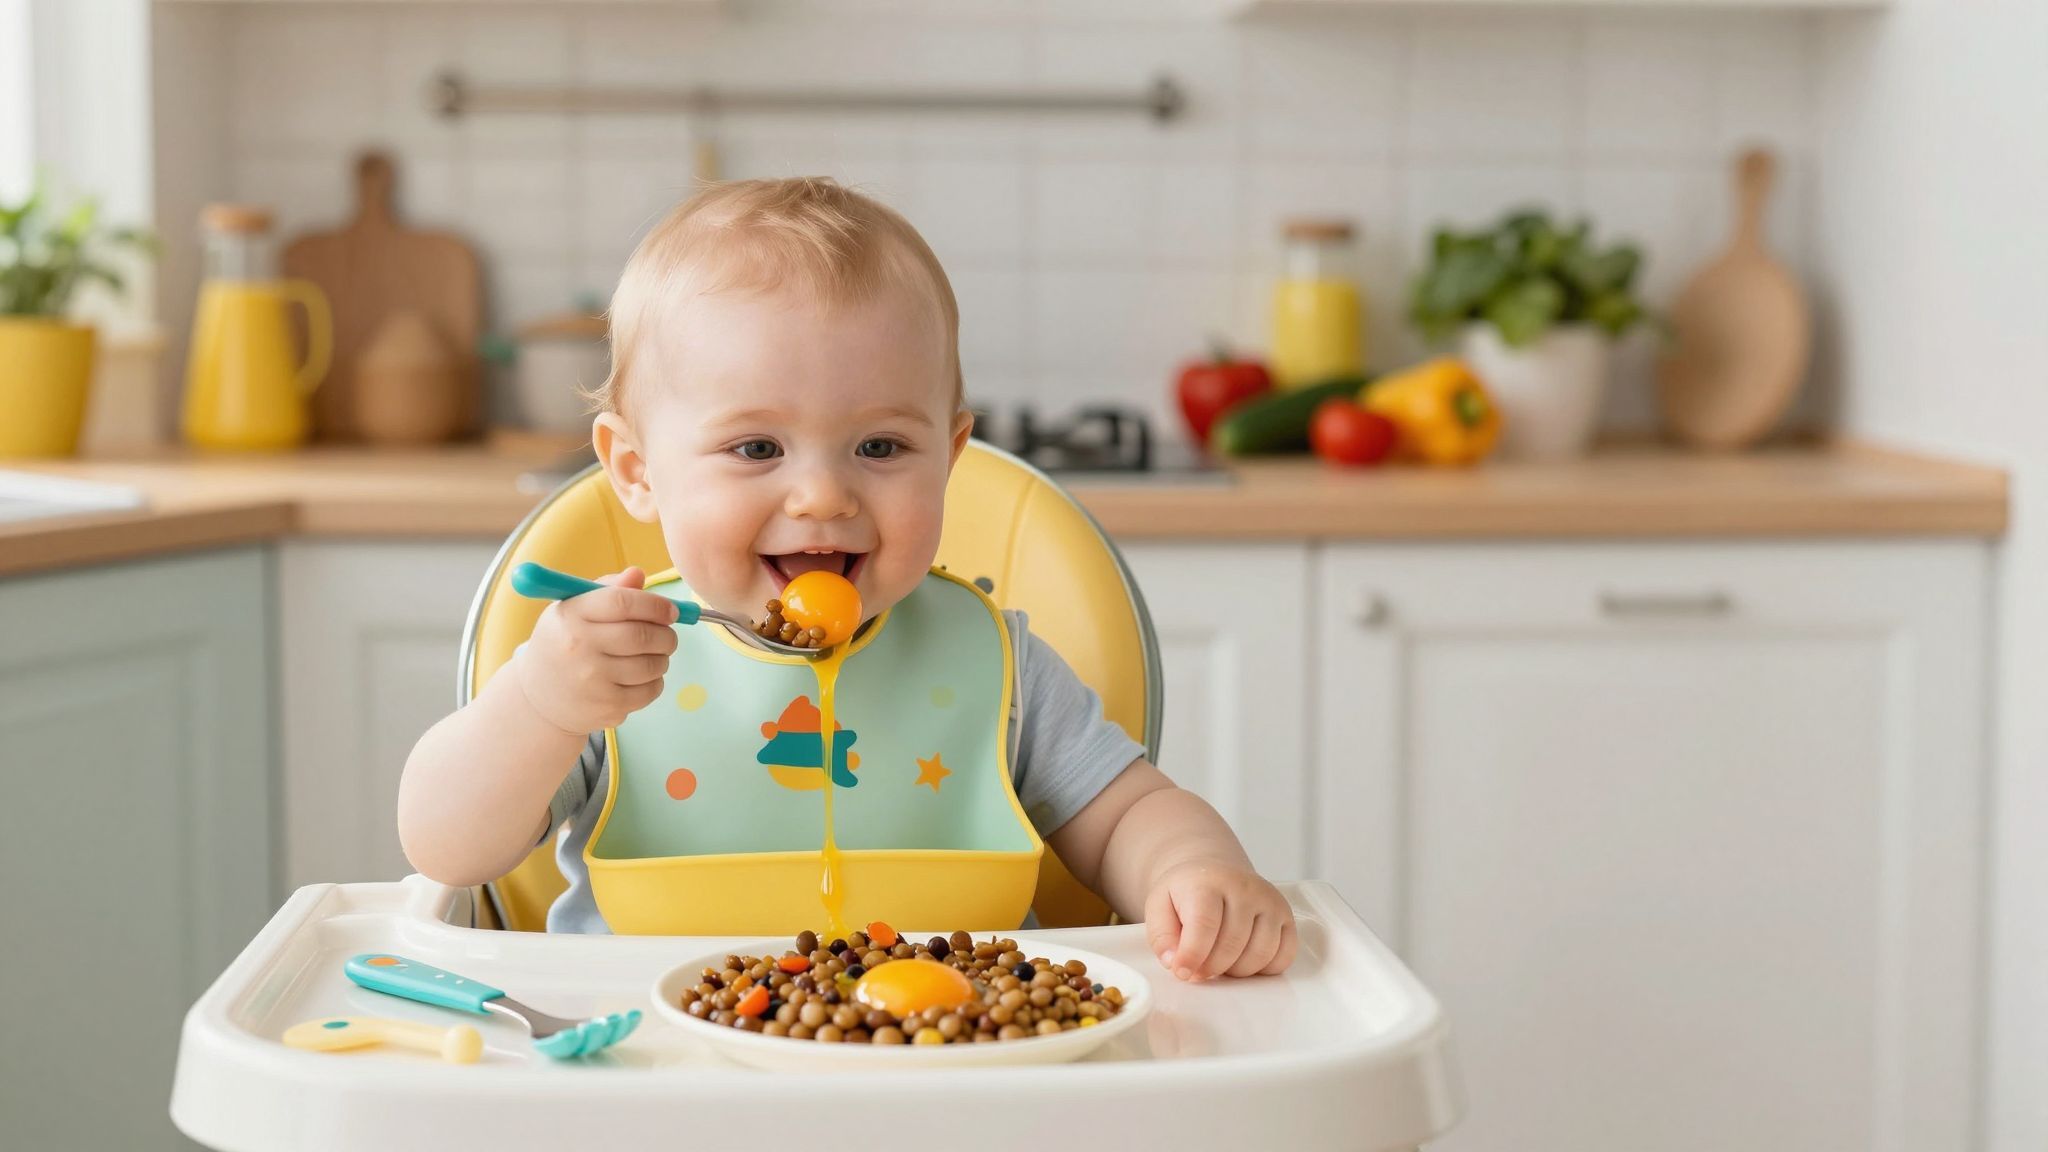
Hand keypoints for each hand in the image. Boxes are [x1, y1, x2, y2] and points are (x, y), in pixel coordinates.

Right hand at [511, 566, 678, 735]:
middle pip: (642, 635)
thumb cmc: (564, 644)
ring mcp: (593, 680)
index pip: (623, 601)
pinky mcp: (607, 706)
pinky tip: (642, 677)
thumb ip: (608, 590)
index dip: (655, 604)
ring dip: (663, 658)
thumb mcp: (574, 611)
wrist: (538, 698)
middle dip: (666, 634)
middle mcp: (579, 647)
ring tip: (653, 655)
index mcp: (571, 616)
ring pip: (652, 664)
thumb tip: (637, 574)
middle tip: (668, 635)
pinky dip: (655, 681)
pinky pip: (650, 690)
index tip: (671, 610)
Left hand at [1143, 861, 1296, 980]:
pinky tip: (1243, 959)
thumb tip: (1174, 962)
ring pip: (1260, 954)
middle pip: (1232, 945)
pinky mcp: (1286, 916)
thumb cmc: (1186, 894)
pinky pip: (1283, 956)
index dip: (1192, 955)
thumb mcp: (1159, 906)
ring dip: (1236, 971)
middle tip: (1198, 969)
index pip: (1205, 924)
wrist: (1213, 873)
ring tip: (1219, 961)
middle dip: (1211, 968)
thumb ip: (1161, 936)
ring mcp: (1269, 901)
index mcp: (1208, 882)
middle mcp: (1244, 888)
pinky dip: (1263, 969)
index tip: (1182, 972)